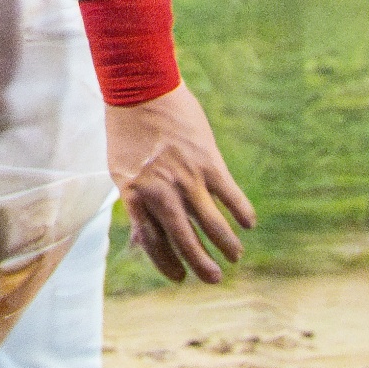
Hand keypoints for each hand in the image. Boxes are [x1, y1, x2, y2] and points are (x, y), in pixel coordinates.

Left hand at [105, 82, 255, 282]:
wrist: (141, 89)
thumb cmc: (127, 130)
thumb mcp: (120, 169)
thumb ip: (136, 202)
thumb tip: (143, 237)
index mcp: (135, 194)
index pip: (152, 241)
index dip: (167, 264)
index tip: (180, 278)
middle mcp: (160, 191)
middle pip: (183, 238)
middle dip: (200, 264)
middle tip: (214, 279)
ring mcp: (186, 177)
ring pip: (211, 222)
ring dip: (226, 243)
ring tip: (234, 256)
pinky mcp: (208, 161)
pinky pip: (230, 195)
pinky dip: (241, 212)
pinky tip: (248, 223)